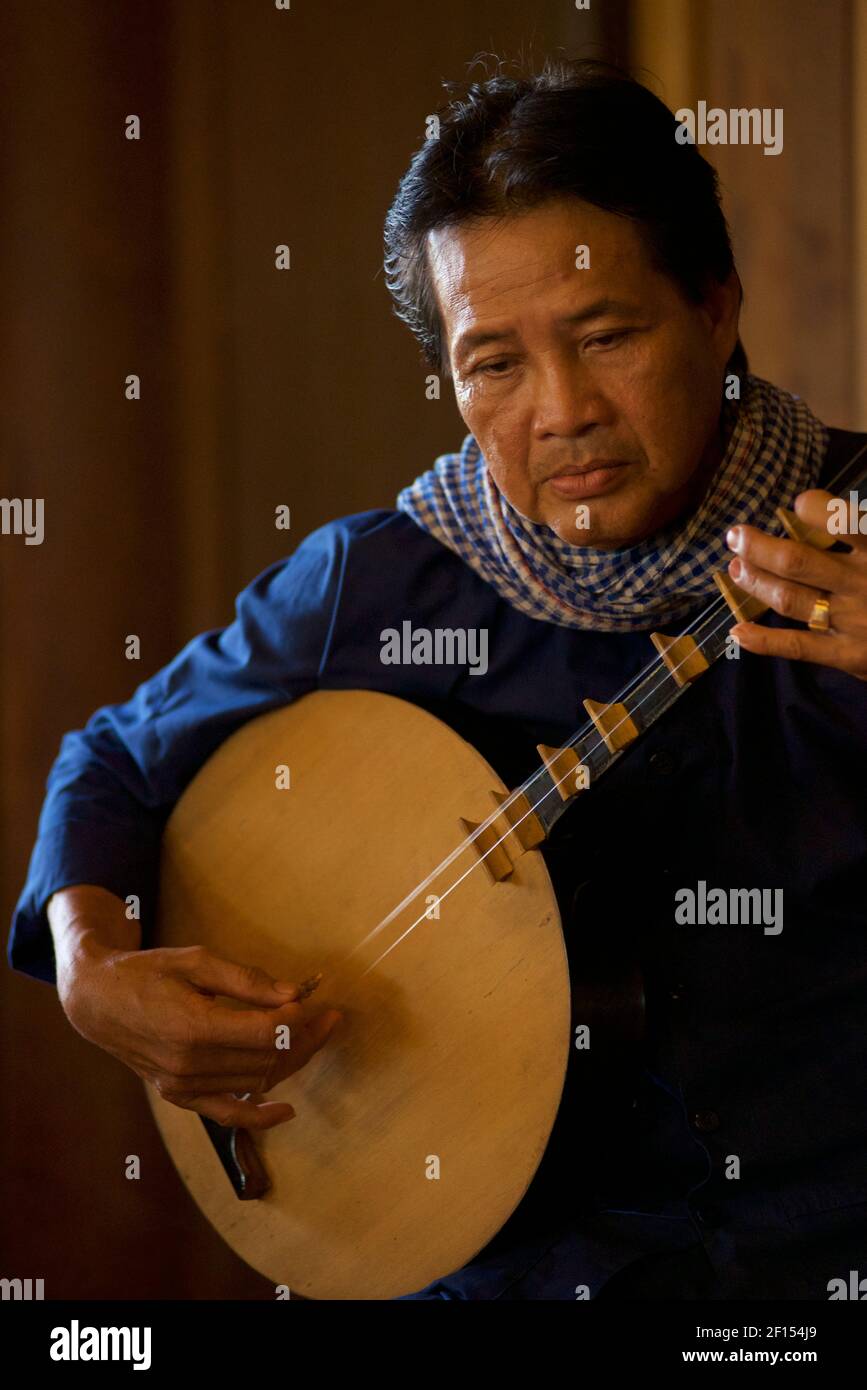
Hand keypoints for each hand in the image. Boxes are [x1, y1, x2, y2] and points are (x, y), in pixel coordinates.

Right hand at [58, 934, 340, 1129]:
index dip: (299, 1019)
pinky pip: (226, 1115)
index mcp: (194, 1026)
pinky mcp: (179, 1096)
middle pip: (267, 1058)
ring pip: (256, 1082)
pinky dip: (259, 1117)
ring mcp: (183, 1085)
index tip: (315, 1001)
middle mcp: (189, 1063)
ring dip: (290, 1062)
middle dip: (306, 1037)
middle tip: (329, 1016)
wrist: (99, 1002)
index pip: (266, 1032)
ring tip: (313, 1036)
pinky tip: (285, 1110)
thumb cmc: (148, 972)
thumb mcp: (196, 961)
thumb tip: (294, 993)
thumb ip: (247, 980)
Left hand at [724, 489, 866, 680]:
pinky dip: (765, 642)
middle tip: (736, 534)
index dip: (821, 511)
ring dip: (756, 583)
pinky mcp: (847, 656)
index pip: (849, 524)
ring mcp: (853, 622)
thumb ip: (865, 531)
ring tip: (735, 568)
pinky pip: (799, 648)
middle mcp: (863, 585)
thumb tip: (831, 507)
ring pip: (791, 600)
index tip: (799, 501)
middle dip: (761, 547)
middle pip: (799, 563)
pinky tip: (738, 630)